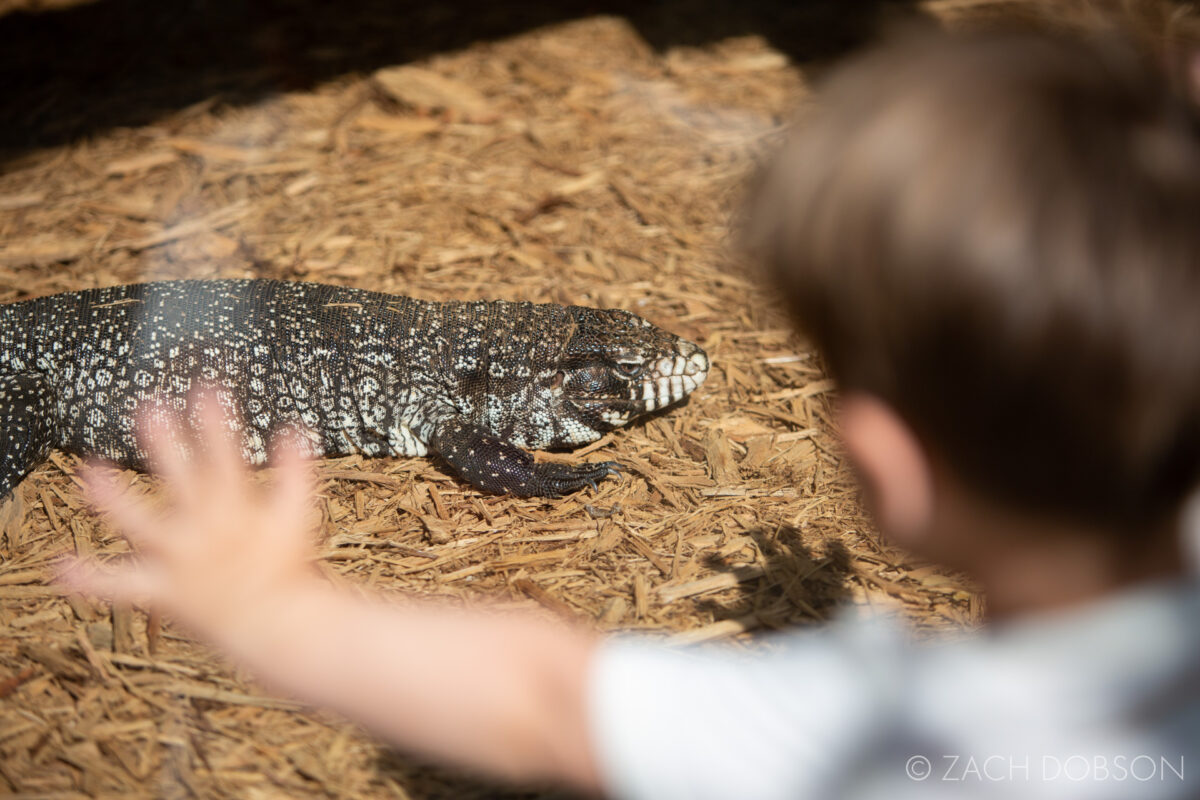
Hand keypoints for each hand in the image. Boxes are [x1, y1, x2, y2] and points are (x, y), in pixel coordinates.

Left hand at [59, 392, 321, 659]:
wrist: (273, 624)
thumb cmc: (287, 569)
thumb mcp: (297, 517)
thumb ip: (295, 473)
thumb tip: (293, 430)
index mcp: (237, 510)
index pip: (226, 457)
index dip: (215, 423)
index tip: (203, 389)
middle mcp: (205, 530)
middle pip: (183, 480)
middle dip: (166, 443)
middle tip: (148, 407)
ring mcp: (180, 559)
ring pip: (142, 526)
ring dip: (114, 499)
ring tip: (86, 473)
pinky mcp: (163, 590)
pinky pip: (121, 585)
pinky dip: (90, 577)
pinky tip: (59, 565)